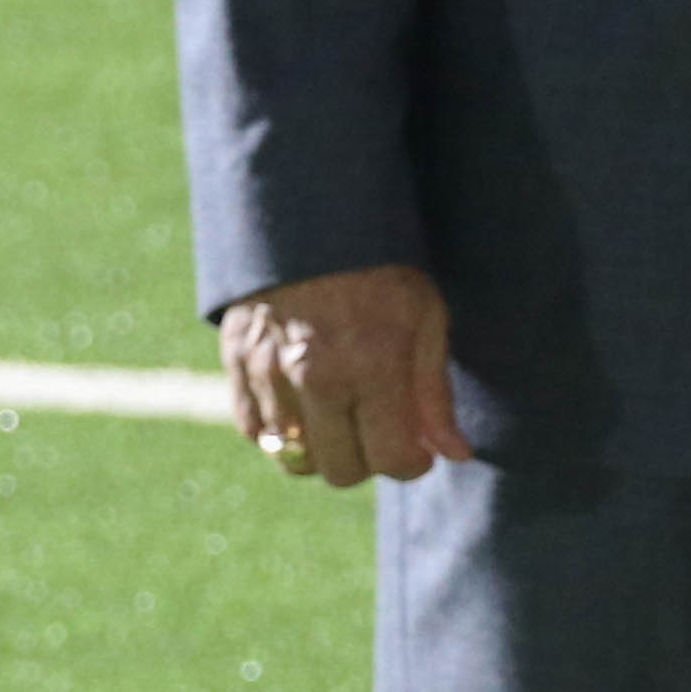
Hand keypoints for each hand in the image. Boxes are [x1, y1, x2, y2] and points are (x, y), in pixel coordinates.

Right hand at [223, 266, 466, 486]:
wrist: (311, 221)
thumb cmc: (382, 269)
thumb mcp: (427, 318)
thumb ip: (434, 393)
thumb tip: (454, 454)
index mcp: (372, 365)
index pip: (389, 458)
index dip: (411, 465)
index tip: (419, 454)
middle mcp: (315, 378)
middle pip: (340, 470)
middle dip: (370, 461)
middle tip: (383, 433)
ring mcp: (268, 374)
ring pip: (293, 459)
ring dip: (324, 451)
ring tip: (346, 420)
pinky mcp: (236, 366)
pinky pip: (254, 433)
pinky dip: (280, 434)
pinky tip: (307, 408)